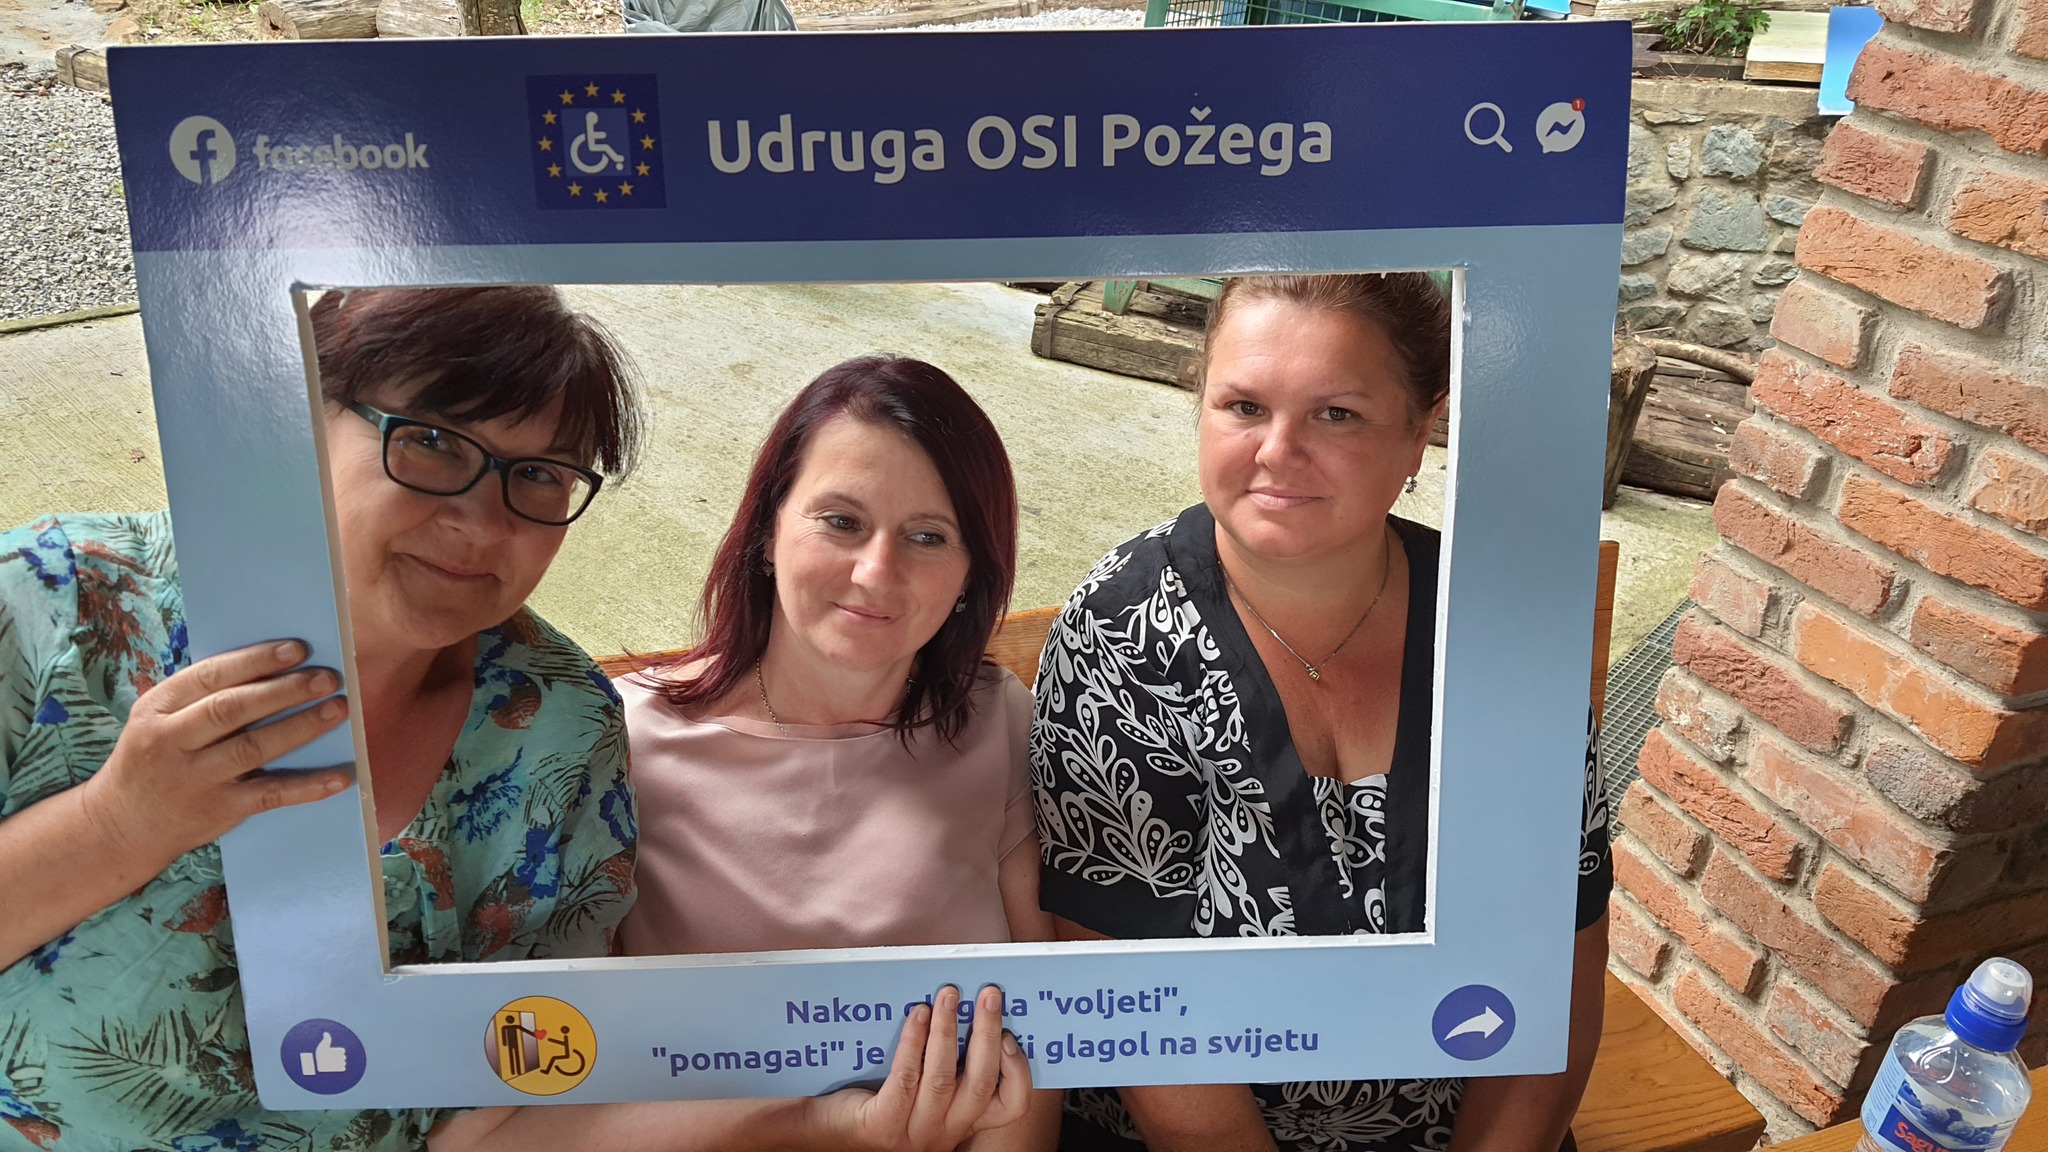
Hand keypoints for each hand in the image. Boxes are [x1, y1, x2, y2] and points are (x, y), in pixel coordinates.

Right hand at [80, 640, 353, 868]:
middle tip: (327, 678)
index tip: (297, 649)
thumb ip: (200, 696)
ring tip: (337, 709)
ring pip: (253, 748)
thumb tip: (271, 665)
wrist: (121, 826)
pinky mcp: (218, 810)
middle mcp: (171, 742)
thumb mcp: (157, 719)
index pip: (209, 677)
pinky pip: (269, 796)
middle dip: (284, 690)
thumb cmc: (154, 758)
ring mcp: (195, 779)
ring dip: (301, 727)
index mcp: (156, 709)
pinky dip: (306, 788)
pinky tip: (339, 777)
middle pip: (233, 709)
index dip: (256, 661)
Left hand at [813, 985, 1032, 1151]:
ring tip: (948, 994)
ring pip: (943, 1079)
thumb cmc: (878, 1093)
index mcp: (961, 1120)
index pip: (1009, 1106)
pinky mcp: (882, 1126)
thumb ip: (950, 1059)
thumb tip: (969, 1002)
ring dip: (949, 1030)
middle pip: (981, 1084)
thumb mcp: (924, 1084)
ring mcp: (913, 1134)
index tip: (1010, 1035)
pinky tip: (916, 1014)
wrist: (823, 1122)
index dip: (1018, 1071)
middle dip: (987, 1032)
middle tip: (988, 993)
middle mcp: (944, 1132)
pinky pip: (906, 1078)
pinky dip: (914, 1042)